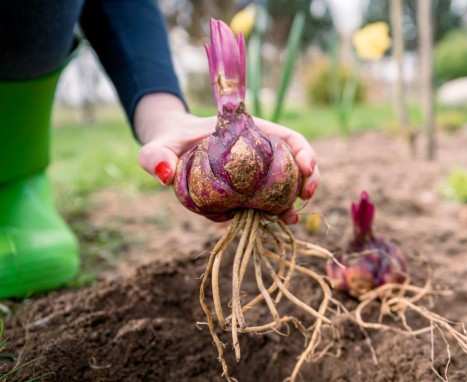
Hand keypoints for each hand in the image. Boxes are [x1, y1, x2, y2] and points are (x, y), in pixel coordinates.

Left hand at [135, 93, 319, 223]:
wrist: (170, 152)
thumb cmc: (168, 142)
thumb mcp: (158, 144)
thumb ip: (155, 154)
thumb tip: (165, 175)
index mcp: (249, 132)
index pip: (287, 138)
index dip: (303, 151)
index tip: (306, 166)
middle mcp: (257, 153)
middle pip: (294, 163)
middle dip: (308, 179)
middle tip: (306, 197)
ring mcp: (252, 175)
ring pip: (284, 186)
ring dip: (293, 202)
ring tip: (290, 218)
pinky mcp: (244, 193)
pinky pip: (264, 202)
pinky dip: (273, 212)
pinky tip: (273, 222)